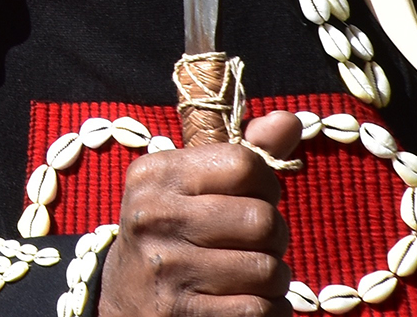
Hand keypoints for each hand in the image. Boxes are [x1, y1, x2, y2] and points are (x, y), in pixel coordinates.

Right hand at [97, 111, 298, 316]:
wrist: (126, 302)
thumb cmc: (173, 234)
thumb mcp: (193, 186)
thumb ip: (244, 152)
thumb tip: (290, 120)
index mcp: (156, 174)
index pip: (245, 164)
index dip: (265, 186)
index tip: (251, 200)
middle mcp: (154, 216)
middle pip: (263, 220)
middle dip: (274, 238)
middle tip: (253, 245)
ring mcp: (166, 268)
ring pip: (268, 270)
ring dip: (272, 280)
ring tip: (248, 277)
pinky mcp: (181, 314)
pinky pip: (260, 310)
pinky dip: (268, 310)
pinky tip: (246, 303)